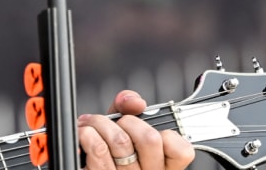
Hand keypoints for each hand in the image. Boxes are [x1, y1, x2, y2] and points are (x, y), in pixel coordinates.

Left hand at [76, 90, 193, 169]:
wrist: (83, 162)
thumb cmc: (107, 145)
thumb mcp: (123, 124)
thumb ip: (129, 107)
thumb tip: (135, 102)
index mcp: (162, 164)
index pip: (182, 151)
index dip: (166, 134)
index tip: (147, 129)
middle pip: (150, 139)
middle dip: (127, 120)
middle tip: (116, 123)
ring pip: (121, 142)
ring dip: (100, 123)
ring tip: (92, 124)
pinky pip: (99, 151)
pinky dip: (88, 134)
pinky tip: (85, 134)